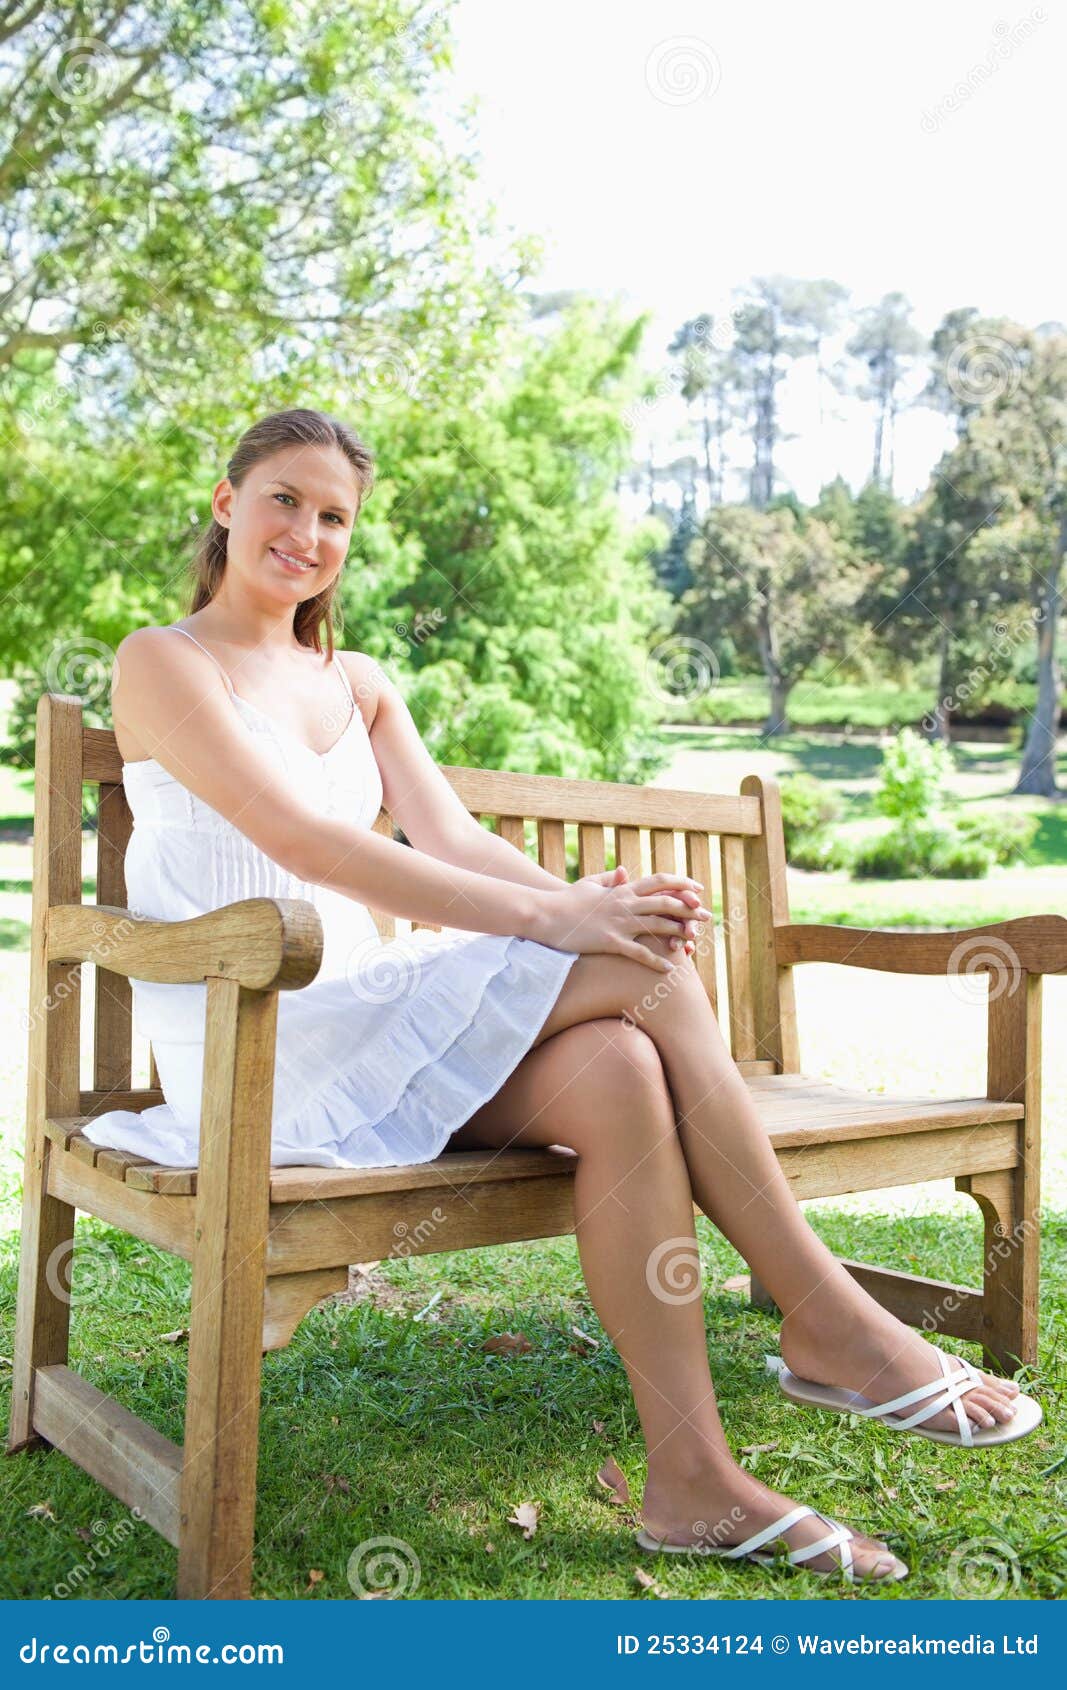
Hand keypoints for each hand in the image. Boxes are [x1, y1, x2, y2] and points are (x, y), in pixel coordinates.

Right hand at [539, 869, 709, 972]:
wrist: (545, 914)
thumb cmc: (565, 900)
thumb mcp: (588, 884)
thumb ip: (608, 879)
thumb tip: (622, 873)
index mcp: (622, 889)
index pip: (659, 881)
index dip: (681, 883)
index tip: (698, 889)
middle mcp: (624, 904)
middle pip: (665, 903)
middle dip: (689, 910)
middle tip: (706, 917)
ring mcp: (618, 923)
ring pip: (658, 926)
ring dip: (679, 933)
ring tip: (694, 942)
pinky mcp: (610, 942)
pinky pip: (639, 953)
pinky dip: (656, 961)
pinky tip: (670, 969)